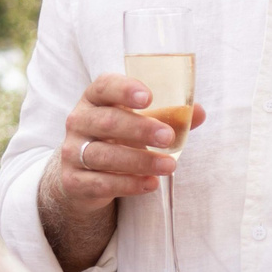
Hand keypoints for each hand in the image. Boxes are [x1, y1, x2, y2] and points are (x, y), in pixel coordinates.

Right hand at [44, 74, 208, 210]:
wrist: (84, 174)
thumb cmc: (118, 138)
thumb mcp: (139, 122)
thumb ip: (167, 116)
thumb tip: (198, 112)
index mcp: (95, 99)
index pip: (104, 86)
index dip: (125, 90)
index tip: (148, 98)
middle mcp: (79, 121)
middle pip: (107, 121)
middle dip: (140, 129)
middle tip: (167, 137)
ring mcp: (73, 151)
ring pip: (103, 155)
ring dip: (139, 161)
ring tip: (169, 166)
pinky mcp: (73, 181)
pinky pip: (100, 183)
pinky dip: (127, 185)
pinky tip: (150, 184)